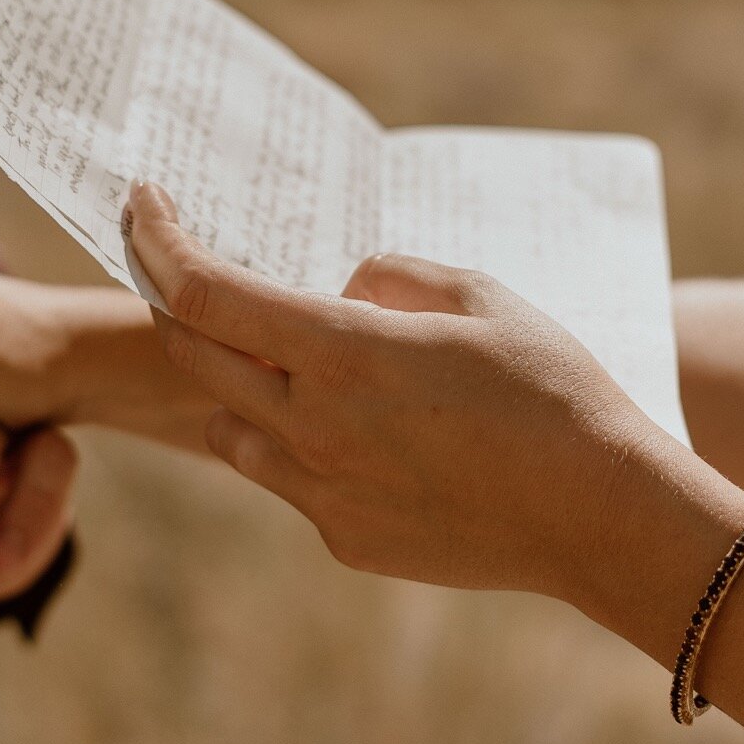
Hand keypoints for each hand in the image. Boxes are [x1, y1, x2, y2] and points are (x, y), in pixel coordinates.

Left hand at [125, 182, 667, 602]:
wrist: (599, 516)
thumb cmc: (553, 392)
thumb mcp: (480, 297)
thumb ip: (392, 277)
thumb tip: (343, 291)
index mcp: (344, 352)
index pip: (205, 290)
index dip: (159, 240)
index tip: (144, 204)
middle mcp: (313, 426)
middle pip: (192, 355)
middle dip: (170, 299)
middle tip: (175, 265)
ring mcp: (323, 492)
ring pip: (228, 427)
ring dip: (233, 382)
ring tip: (286, 359)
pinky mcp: (344, 539)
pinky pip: (288, 480)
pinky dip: (298, 444)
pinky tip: (361, 434)